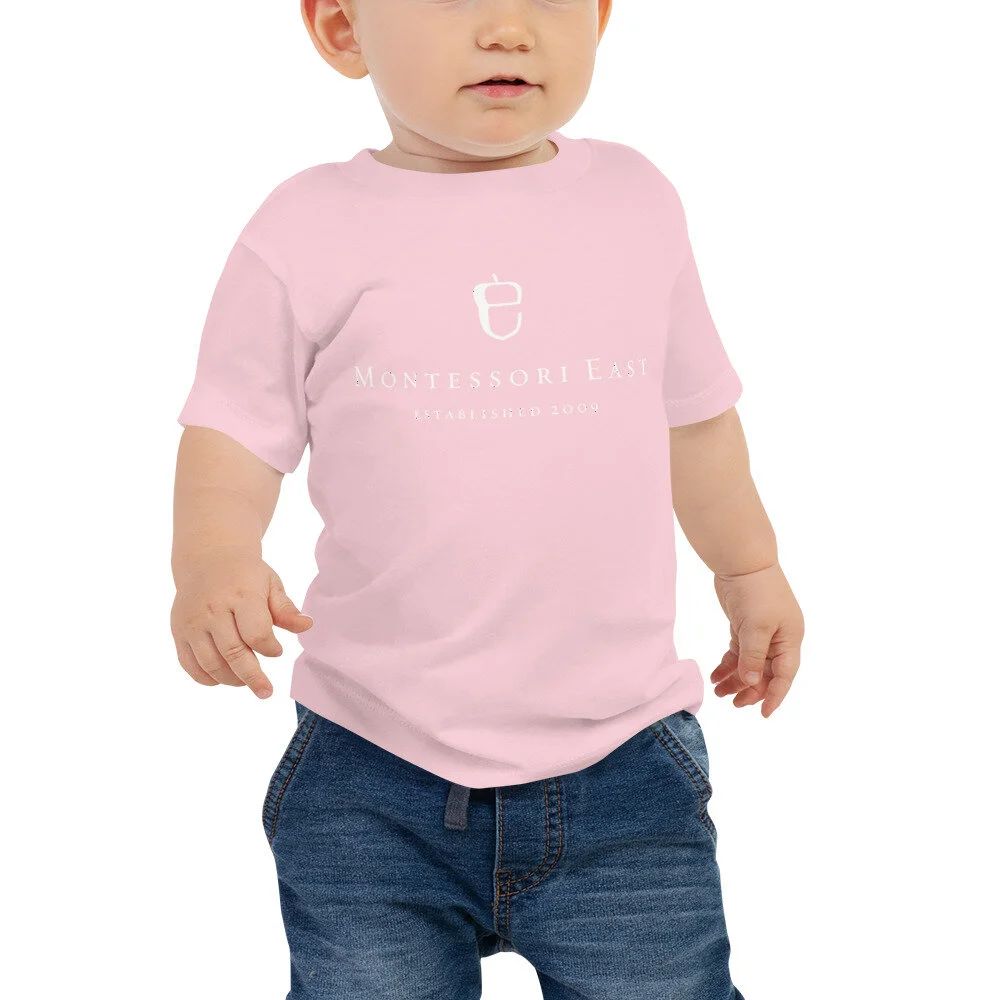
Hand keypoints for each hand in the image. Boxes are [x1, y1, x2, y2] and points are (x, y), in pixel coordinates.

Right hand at [170, 546, 313, 698]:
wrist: (208, 558)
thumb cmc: (247, 575)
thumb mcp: (271, 584)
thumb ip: (286, 609)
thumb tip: (307, 627)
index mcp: (241, 595)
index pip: (256, 634)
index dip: (270, 649)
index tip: (277, 651)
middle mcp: (213, 609)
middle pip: (233, 653)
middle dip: (252, 677)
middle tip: (266, 691)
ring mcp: (192, 622)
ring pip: (210, 663)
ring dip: (230, 679)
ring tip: (245, 681)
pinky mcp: (178, 631)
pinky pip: (189, 665)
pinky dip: (206, 678)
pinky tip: (222, 678)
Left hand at [710, 562, 803, 716]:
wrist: (742, 561)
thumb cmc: (756, 591)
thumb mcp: (756, 626)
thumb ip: (753, 656)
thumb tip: (751, 682)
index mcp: (790, 639)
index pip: (785, 675)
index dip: (775, 696)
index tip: (764, 714)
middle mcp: (779, 639)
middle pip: (766, 673)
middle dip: (750, 690)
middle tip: (732, 703)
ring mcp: (762, 633)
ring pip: (750, 664)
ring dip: (735, 679)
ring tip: (718, 692)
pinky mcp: (745, 626)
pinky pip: (738, 652)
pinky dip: (728, 664)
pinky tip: (715, 675)